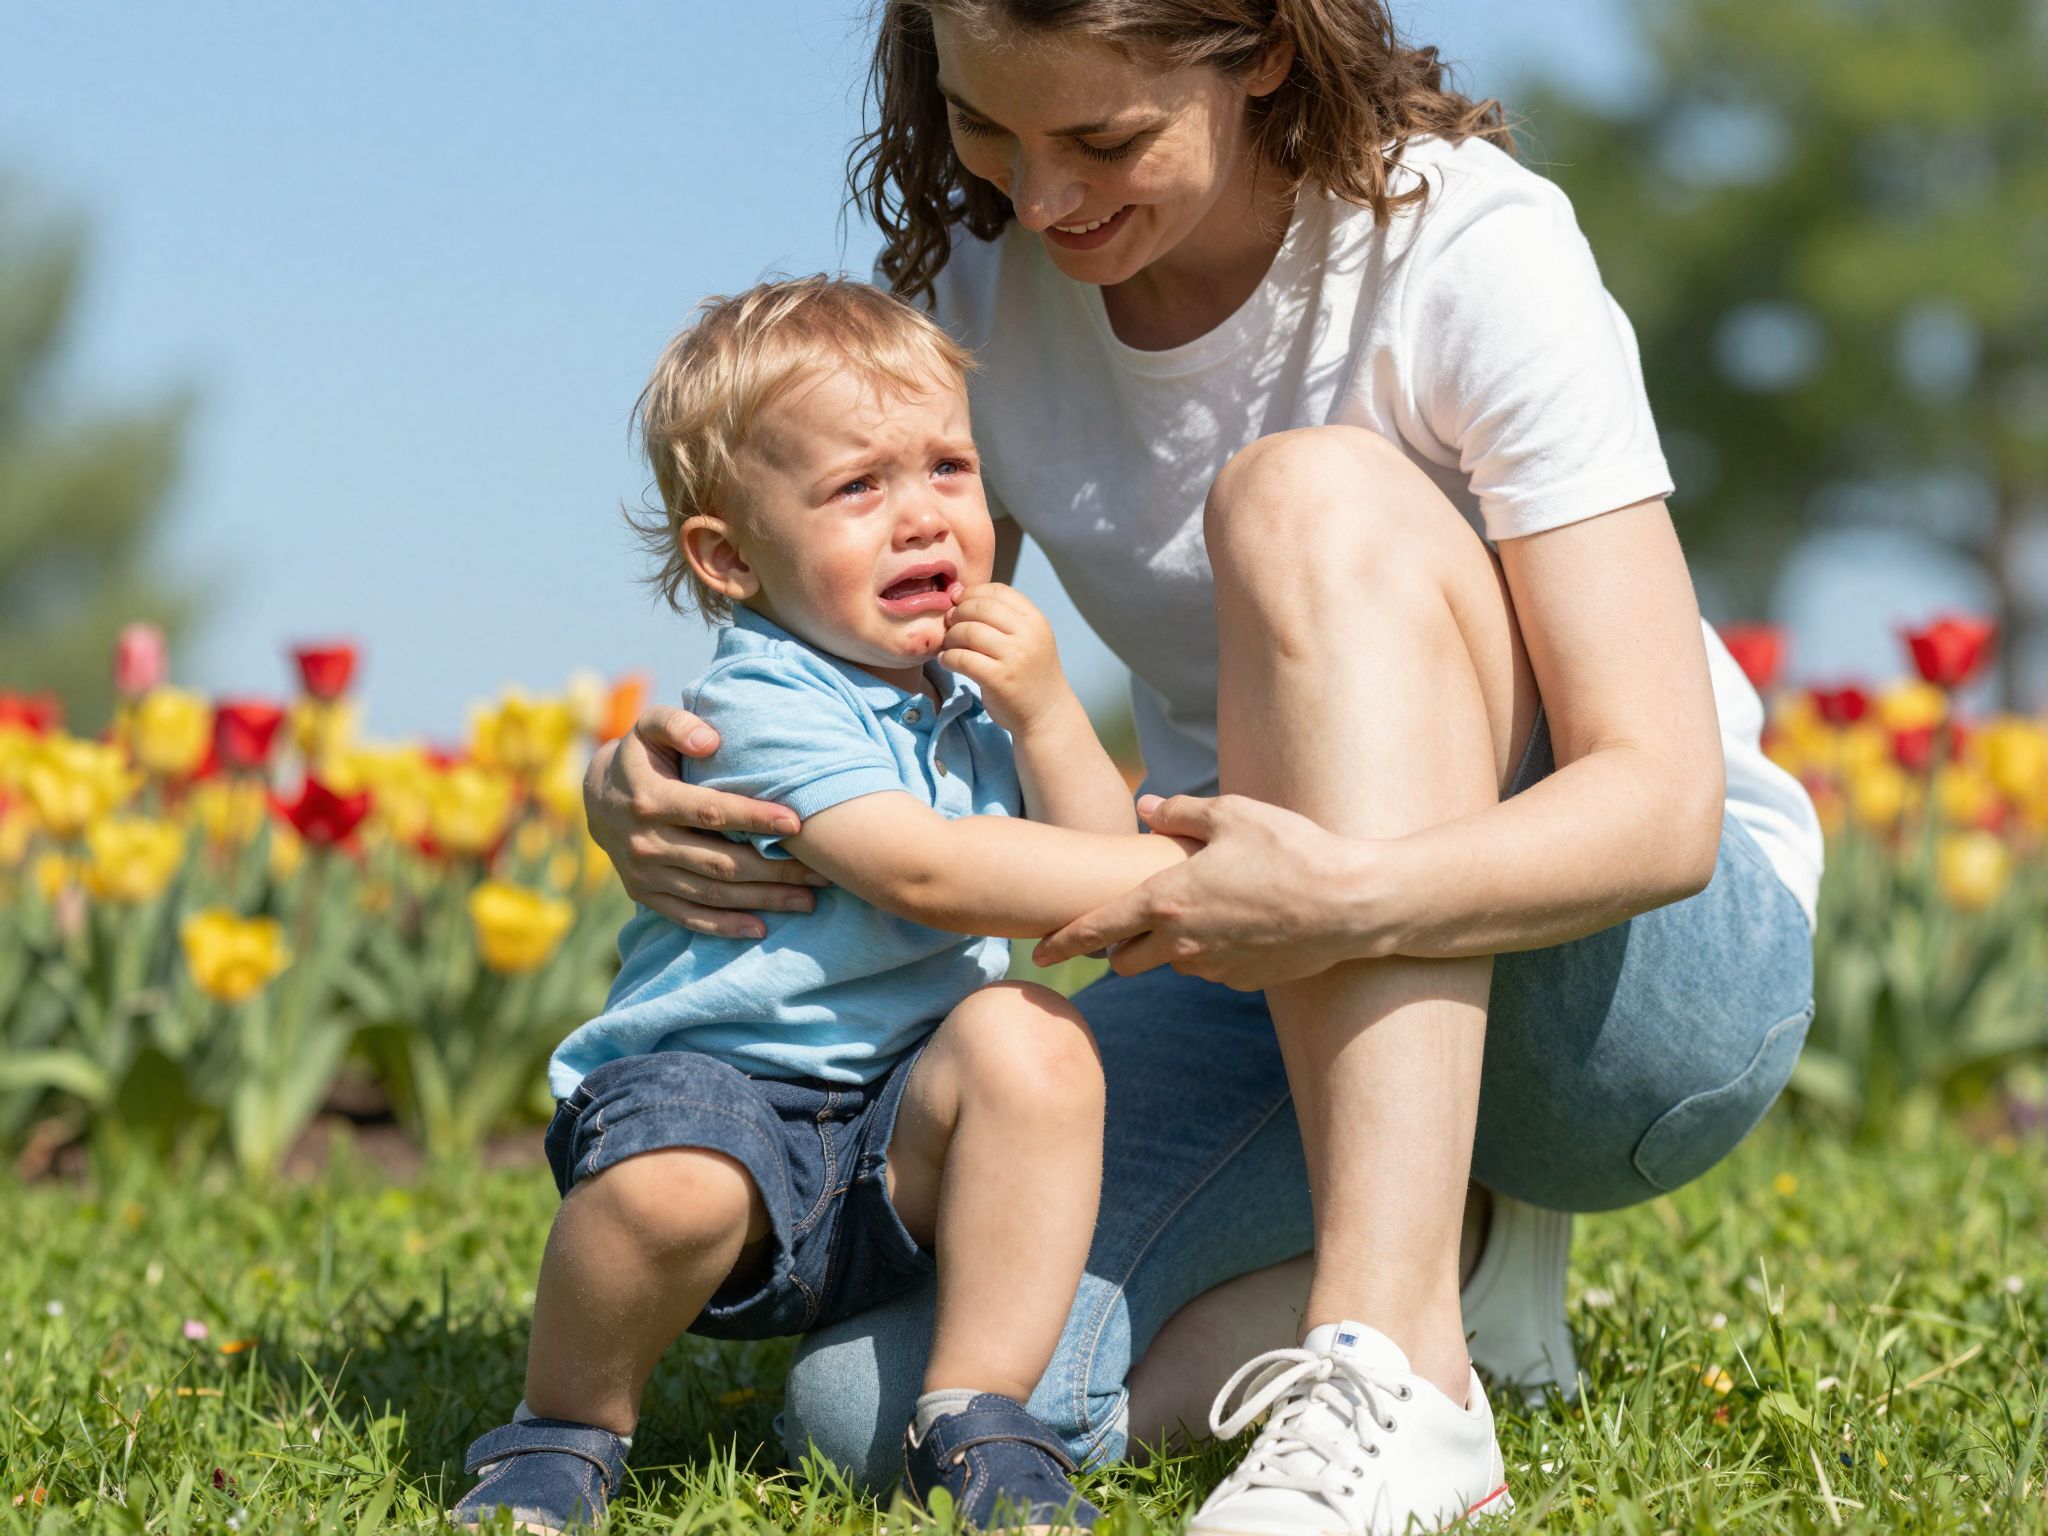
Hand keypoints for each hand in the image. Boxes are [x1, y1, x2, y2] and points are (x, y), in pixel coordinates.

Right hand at [584, 704, 830, 938]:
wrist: (595, 797)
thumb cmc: (641, 756)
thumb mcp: (650, 727)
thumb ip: (678, 724)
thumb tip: (710, 740)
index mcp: (650, 800)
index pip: (711, 812)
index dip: (754, 819)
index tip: (797, 824)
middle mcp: (645, 843)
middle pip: (720, 862)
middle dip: (774, 869)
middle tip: (821, 873)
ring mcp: (644, 875)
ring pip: (712, 894)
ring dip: (762, 900)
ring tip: (807, 899)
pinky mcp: (645, 896)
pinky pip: (688, 917)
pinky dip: (725, 927)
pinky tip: (761, 928)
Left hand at [937, 582, 1074, 733]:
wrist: (1046, 713)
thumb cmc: (1030, 673)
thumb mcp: (1027, 638)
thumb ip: (1001, 617)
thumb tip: (957, 594)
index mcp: (1035, 619)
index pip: (997, 591)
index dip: (972, 594)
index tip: (959, 605)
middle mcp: (1027, 634)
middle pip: (979, 608)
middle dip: (957, 614)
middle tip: (950, 626)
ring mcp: (1014, 657)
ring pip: (968, 632)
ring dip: (950, 638)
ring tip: (949, 646)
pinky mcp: (998, 679)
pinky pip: (962, 658)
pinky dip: (948, 658)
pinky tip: (948, 661)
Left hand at [1032, 794, 1388, 988]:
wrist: (1352, 904)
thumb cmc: (1292, 849)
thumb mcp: (1233, 814)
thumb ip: (1180, 812)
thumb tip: (1147, 805)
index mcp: (1167, 900)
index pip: (1097, 929)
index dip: (1064, 942)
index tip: (1039, 954)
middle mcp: (1182, 943)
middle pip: (1125, 962)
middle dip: (1117, 949)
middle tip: (1125, 927)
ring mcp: (1214, 968)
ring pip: (1173, 964)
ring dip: (1172, 946)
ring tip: (1203, 910)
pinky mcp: (1245, 982)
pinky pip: (1214, 969)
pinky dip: (1214, 951)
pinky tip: (1242, 923)